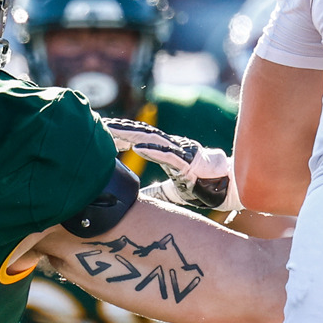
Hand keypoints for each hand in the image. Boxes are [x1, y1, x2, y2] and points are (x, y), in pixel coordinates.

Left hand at [101, 118, 240, 212]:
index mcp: (166, 151)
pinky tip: (136, 146)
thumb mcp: (173, 190)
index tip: (99, 130)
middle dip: (118, 128)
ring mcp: (180, 151)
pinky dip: (152, 150)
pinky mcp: (189, 160)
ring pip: (151, 139)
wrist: (229, 188)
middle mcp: (171, 146)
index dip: (119, 134)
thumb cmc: (203, 187)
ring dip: (130, 134)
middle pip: (140, 133)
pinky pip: (168, 154)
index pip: (138, 138)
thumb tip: (138, 200)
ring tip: (109, 131)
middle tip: (94, 122)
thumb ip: (156, 192)